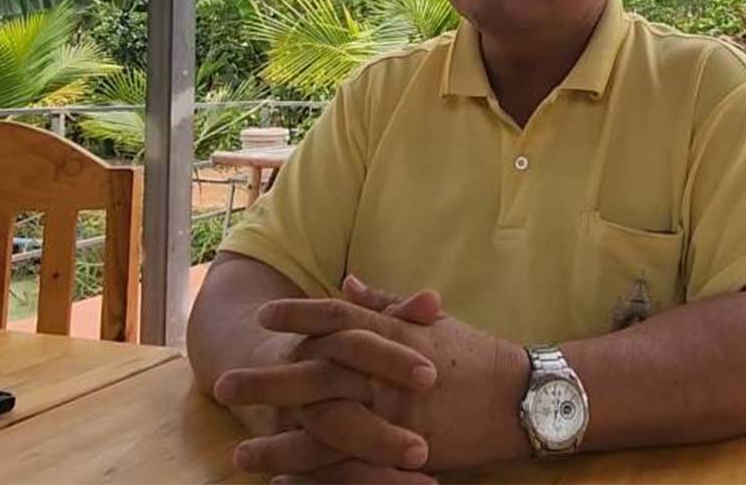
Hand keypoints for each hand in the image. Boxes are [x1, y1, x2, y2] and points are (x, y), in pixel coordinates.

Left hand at [227, 280, 530, 472]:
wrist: (520, 396)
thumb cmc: (476, 355)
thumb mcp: (432, 322)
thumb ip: (385, 303)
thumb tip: (347, 281)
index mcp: (394, 332)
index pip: (337, 316)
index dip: (298, 314)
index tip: (264, 317)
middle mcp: (387, 369)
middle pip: (315, 371)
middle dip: (266, 382)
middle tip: (224, 387)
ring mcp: (393, 411)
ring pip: (323, 426)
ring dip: (278, 443)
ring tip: (240, 454)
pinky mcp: (403, 450)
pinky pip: (350, 464)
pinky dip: (315, 474)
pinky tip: (285, 483)